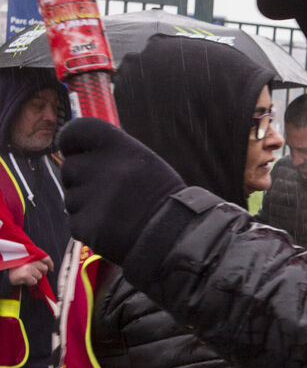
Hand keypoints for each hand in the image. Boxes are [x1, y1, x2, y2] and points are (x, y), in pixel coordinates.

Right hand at [8, 257, 51, 286]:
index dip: (50, 264)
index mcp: (30, 256)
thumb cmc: (15, 268)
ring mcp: (28, 268)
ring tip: (26, 276)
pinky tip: (24, 280)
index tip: (51, 269)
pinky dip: (30, 283)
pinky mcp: (25, 275)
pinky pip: (34, 281)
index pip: (45, 258)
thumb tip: (47, 268)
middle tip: (33, 274)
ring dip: (34, 278)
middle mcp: (30, 261)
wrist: (4, 274)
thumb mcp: (24, 261)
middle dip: (40, 273)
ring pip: (39, 276)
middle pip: (44, 268)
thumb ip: (34, 262)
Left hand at [59, 118, 184, 264]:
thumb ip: (113, 154)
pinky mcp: (85, 225)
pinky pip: (76, 222)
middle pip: (70, 168)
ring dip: (88, 205)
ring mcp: (91, 198)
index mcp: (119, 148)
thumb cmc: (162, 197)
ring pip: (71, 198)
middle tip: (111, 191)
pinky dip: (91, 226)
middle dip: (83, 180)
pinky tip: (114, 227)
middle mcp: (102, 169)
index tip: (80, 153)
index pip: (75, 131)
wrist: (176, 236)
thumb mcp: (145, 162)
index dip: (73, 144)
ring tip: (118, 212)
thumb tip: (78, 152)